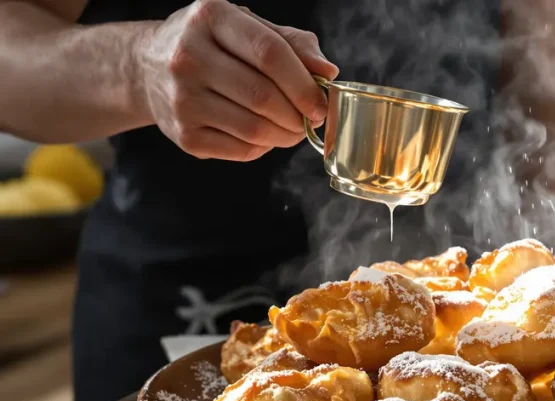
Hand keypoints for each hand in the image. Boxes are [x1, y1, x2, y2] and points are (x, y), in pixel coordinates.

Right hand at [132, 0, 338, 160]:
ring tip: (293, 129)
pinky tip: (264, 135)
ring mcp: (181, 98)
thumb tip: (328, 73)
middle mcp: (188, 56)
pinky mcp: (182, 134)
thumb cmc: (213, 44)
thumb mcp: (247, 27)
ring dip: (286, 135)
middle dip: (298, 115)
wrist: (146, 67)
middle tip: (310, 120)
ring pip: (254, 129)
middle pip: (263, 96)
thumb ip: (292, 44)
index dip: (304, 84)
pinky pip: (241, 149)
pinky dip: (264, 147)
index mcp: (210, 18)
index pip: (270, 54)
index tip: (321, 103)